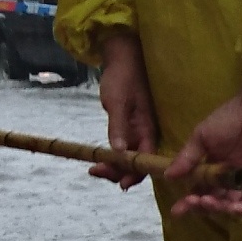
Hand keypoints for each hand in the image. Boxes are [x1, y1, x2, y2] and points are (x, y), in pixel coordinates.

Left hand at [94, 34, 157, 187]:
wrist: (123, 58)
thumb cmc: (122, 77)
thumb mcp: (117, 102)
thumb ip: (118, 127)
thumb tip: (118, 153)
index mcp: (148, 129)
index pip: (145, 160)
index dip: (134, 174)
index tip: (118, 182)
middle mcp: (145, 134)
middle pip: (137, 164)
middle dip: (119, 173)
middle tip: (95, 172)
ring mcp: (137, 132)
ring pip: (129, 158)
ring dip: (113, 167)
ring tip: (94, 169)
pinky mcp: (128, 128)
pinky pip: (123, 149)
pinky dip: (112, 157)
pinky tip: (100, 159)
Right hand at [164, 81, 241, 216]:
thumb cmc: (228, 119)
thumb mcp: (201, 138)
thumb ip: (187, 158)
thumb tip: (167, 176)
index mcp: (214, 168)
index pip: (200, 190)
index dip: (188, 202)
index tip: (175, 210)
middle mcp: (229, 178)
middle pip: (214, 200)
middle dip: (200, 206)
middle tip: (190, 202)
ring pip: (231, 205)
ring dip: (217, 207)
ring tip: (205, 200)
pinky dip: (240, 209)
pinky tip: (228, 206)